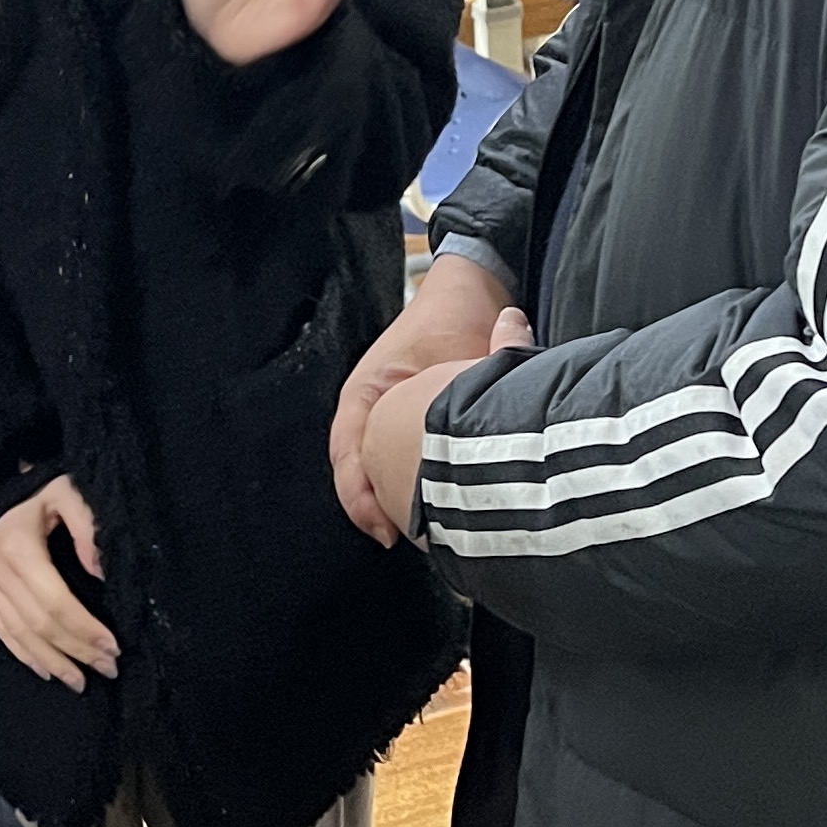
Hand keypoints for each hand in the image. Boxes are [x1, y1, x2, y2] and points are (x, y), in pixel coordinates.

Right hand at [0, 474, 119, 691]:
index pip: (55, 600)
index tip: (113, 645)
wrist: (1, 496)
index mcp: (19, 548)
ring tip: (82, 682)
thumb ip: (86, 523)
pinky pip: (3, 633)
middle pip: (40, 623)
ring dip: (53, 662)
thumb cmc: (42, 496)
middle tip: (108, 668)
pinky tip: (48, 672)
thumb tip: (98, 570)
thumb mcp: (67, 493)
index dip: (84, 628)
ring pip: (20, 635)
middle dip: (76, 650)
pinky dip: (25, 656)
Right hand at [359, 311, 533, 542]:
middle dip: (383, 511)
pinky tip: (447, 510)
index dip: (362, 498)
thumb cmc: (453, 311)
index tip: (386, 530)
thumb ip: (460, 394)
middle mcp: (372, 409)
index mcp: (364, 393)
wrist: (477, 285)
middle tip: (413, 540)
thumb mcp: (451, 354)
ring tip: (429, 535)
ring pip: (385, 472)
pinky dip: (421, 489)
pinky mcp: (418, 422)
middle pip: (363, 473)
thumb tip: (472, 446)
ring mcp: (391, 416)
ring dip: (402, 503)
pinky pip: (409, 464)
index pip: (348, 455)